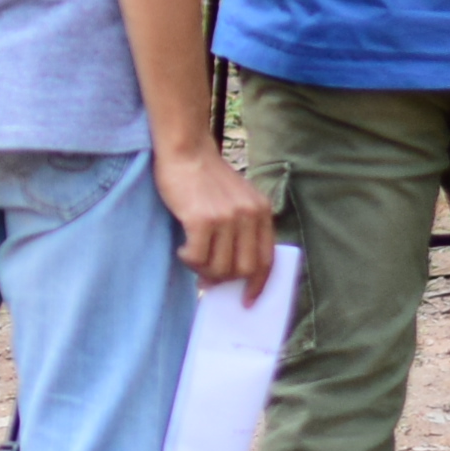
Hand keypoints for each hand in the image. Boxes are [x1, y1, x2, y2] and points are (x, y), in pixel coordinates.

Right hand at [157, 141, 276, 299]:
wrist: (185, 150)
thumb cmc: (205, 177)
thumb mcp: (237, 198)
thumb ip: (242, 227)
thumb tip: (231, 271)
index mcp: (261, 211)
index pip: (267, 259)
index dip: (258, 285)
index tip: (247, 299)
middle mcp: (248, 215)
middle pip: (244, 269)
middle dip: (225, 280)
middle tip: (207, 278)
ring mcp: (226, 217)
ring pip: (220, 267)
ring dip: (203, 270)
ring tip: (192, 257)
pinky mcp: (202, 219)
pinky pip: (197, 257)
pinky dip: (188, 259)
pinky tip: (182, 249)